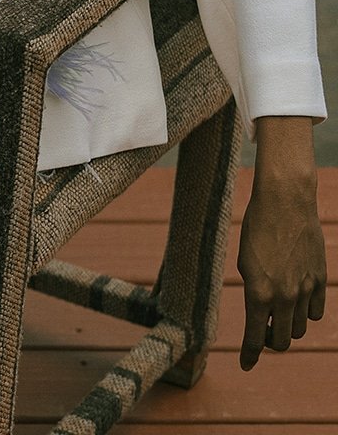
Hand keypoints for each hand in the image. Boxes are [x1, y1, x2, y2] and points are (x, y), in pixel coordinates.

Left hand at [237, 175, 325, 369]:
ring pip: (300, 328)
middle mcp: (284, 296)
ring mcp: (305, 289)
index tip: (246, 364)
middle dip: (271, 341)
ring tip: (279, 312)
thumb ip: (254, 291)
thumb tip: (262, 313)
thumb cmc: (257, 228)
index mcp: (259, 293)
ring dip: (289, 326)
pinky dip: (307, 312)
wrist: (285, 202)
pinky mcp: (320, 280)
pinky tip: (298, 301)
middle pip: (282, 340)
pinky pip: (316, 312)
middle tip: (264, 331)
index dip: (250, 355)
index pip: (256, 338)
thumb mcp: (245, 263)